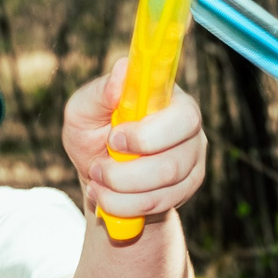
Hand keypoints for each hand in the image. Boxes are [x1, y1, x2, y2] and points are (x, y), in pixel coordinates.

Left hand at [65, 57, 206, 227]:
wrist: (100, 176)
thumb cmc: (91, 133)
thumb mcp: (83, 110)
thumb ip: (100, 92)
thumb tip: (122, 71)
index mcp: (168, 98)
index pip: (182, 114)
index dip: (148, 134)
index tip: (114, 139)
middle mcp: (189, 126)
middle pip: (177, 157)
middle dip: (129, 171)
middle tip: (98, 168)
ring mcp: (193, 157)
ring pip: (167, 185)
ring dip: (122, 191)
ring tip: (97, 183)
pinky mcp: (188, 185)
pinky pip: (162, 204)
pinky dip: (127, 206)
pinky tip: (107, 198)